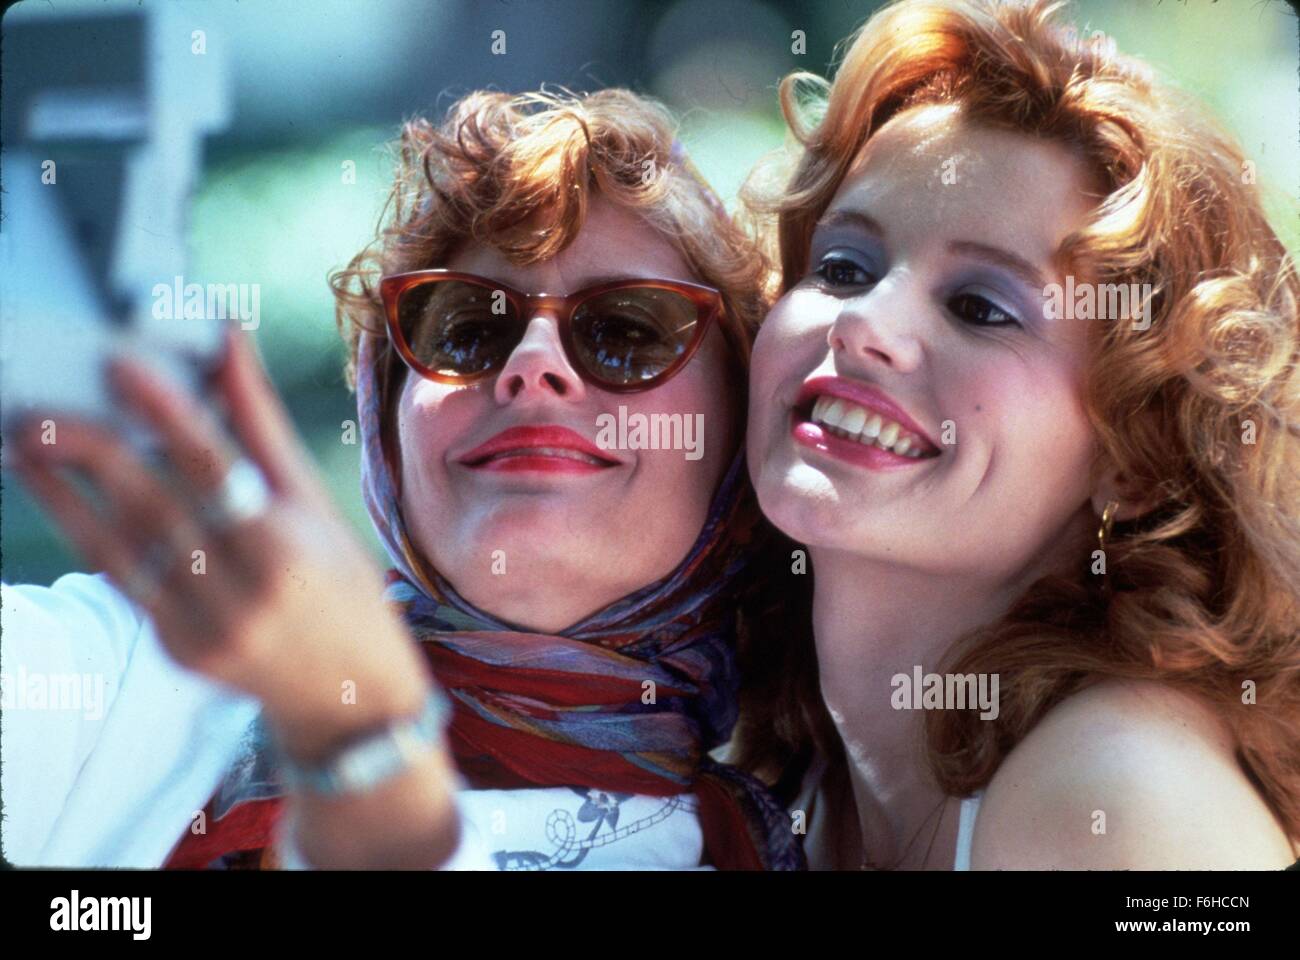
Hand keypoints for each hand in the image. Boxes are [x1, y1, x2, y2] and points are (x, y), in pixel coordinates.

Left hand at [14, 327, 432, 755]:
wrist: (350, 696)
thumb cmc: (343, 584)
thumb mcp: (314, 505)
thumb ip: (262, 427)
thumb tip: (228, 343)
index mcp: (286, 549)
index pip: (217, 470)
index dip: (167, 416)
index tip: (120, 367)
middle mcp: (241, 593)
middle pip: (154, 510)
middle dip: (90, 456)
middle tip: (36, 411)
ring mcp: (202, 630)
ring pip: (120, 550)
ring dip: (63, 496)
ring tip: (23, 447)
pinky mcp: (176, 651)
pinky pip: (125, 583)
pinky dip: (88, 536)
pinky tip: (59, 498)